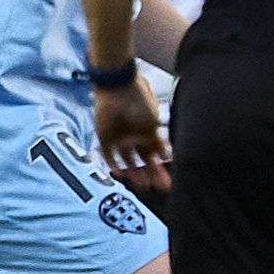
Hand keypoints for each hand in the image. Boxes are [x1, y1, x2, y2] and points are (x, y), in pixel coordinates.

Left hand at [96, 77, 170, 192]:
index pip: (156, 154)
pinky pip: (109, 157)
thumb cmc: (139, 101)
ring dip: (136, 173)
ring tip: (143, 186)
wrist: (117, 87)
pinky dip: (115, 166)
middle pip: (144, 160)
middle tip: (159, 187)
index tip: (168, 180)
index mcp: (148, 132)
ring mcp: (119, 139)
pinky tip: (123, 174)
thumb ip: (158, 142)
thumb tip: (167, 157)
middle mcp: (134, 137)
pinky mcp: (105, 138)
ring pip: (128, 161)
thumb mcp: (153, 124)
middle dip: (152, 174)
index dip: (162, 167)